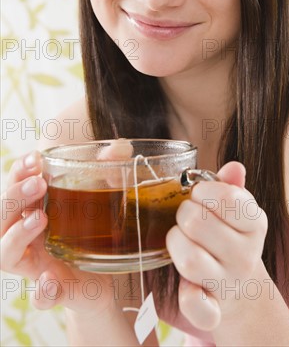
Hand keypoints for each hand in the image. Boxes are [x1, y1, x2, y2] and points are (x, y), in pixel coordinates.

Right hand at [0, 150, 118, 315]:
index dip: (17, 172)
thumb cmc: (98, 232)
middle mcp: (29, 238)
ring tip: (40, 218)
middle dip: (13, 196)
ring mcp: (39, 266)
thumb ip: (112, 171)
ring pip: (4, 254)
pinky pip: (39, 298)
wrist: (107, 279)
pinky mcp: (57, 292)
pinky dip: (42, 291)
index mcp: (35, 211)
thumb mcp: (108, 197)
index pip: (13, 189)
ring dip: (16, 234)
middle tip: (39, 183)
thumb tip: (119, 148)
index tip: (35, 158)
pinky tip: (50, 280)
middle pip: (1, 218)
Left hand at [166, 161, 267, 330]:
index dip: (202, 190)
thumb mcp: (235, 208)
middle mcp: (246, 254)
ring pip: (190, 259)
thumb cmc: (229, 236)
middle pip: (197, 223)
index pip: (227, 198)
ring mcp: (229, 283)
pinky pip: (194, 305)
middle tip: (186, 218)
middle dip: (182, 214)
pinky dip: (186, 296)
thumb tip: (234, 167)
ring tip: (180, 241)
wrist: (240, 288)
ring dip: (175, 244)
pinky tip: (186, 285)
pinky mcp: (213, 311)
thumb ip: (230, 185)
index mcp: (255, 223)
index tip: (198, 194)